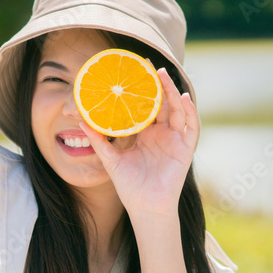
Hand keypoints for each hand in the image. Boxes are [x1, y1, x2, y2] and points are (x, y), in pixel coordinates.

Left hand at [78, 67, 199, 216]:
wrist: (144, 207)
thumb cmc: (130, 186)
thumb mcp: (111, 159)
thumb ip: (99, 140)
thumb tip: (80, 121)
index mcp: (146, 135)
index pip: (146, 107)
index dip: (142, 90)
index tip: (133, 72)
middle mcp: (162, 134)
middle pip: (162, 104)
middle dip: (157, 85)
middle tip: (148, 65)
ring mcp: (175, 140)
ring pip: (177, 110)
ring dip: (172, 92)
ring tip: (164, 75)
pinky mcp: (185, 149)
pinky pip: (191, 127)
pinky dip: (189, 112)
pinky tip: (184, 98)